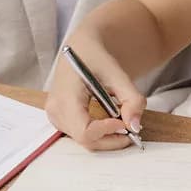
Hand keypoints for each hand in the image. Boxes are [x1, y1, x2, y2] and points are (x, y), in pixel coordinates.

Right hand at [45, 37, 146, 151]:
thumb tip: (134, 126)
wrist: (80, 49)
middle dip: (112, 138)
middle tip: (131, 128)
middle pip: (87, 141)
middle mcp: (56, 111)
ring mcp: (56, 117)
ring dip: (107, 137)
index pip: (85, 131)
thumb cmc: (94, 57)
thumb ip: (131, 99)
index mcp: (66, 97)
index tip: (125, 123)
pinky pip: (82, 136)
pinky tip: (110, 121)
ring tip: (121, 121)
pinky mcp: (60, 120)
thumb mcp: (117, 74)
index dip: (108, 132)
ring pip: (85, 141)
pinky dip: (100, 134)